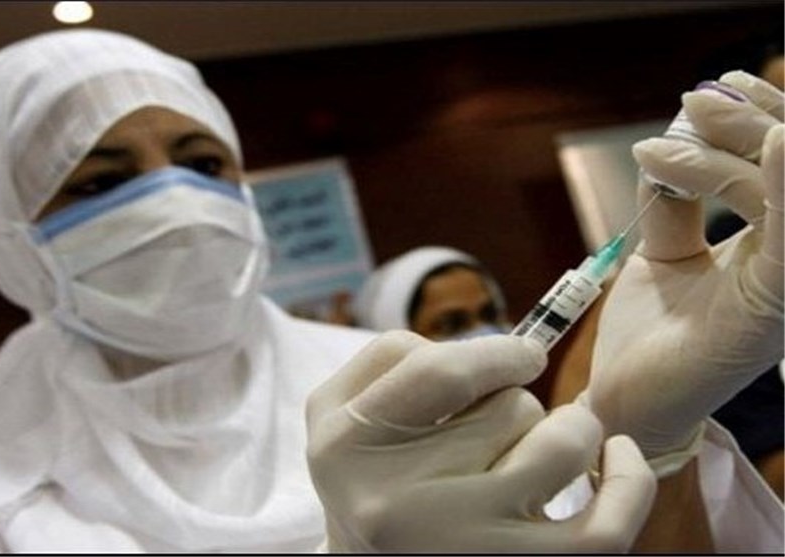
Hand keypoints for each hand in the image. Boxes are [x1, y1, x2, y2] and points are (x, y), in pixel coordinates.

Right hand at [306, 331, 655, 552]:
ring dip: (569, 430)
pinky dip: (628, 482)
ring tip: (551, 441)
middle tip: (500, 429)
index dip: (500, 353)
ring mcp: (459, 548)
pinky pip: (603, 529)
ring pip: (559, 448)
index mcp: (346, 448)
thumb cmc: (366, 475)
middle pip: (509, 410)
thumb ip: (394, 357)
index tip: (526, 354)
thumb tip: (498, 351)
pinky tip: (617, 457)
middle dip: (518, 400)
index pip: (443, 372)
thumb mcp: (340, 409)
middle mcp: (396, 506)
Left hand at [586, 71, 783, 463]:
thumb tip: (669, 142)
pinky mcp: (773, 309)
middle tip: (694, 104)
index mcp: (775, 244)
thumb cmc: (655, 330)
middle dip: (747, 123)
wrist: (628, 396)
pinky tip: (775, 145)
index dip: (760, 118)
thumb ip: (677, 201)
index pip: (783, 166)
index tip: (714, 88)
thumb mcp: (664, 251)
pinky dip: (784, 187)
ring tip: (691, 120)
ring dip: (746, 143)